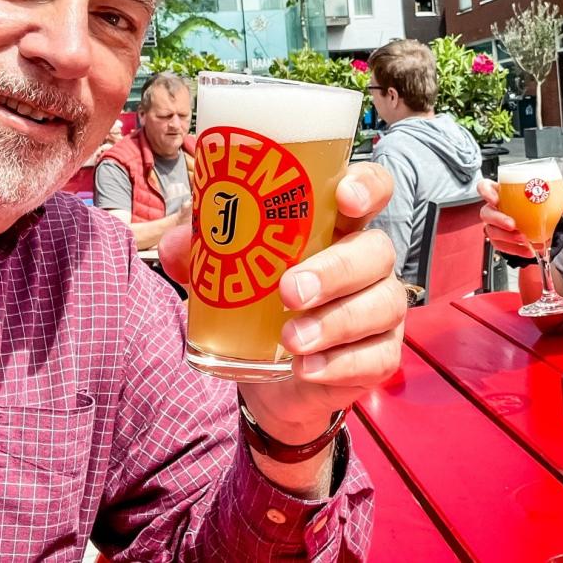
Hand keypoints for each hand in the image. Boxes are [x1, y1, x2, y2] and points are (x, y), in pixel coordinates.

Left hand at [158, 162, 405, 441]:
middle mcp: (368, 262)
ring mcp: (381, 309)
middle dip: (336, 270)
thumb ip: (202, 251)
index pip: (372, 189)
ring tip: (290, 340)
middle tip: (289, 290)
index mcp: (337, 226)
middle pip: (377, 250)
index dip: (368, 186)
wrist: (269, 377)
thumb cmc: (257, 301)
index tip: (345, 198)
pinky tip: (306, 367)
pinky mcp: (380, 355)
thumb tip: (179, 246)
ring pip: (382, 305)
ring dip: (335, 323)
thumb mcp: (224, 269)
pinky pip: (376, 357)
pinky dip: (340, 364)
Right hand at [477, 177, 562, 257]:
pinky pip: (501, 246)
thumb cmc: (532, 205)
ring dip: (506, 237)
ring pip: (492, 232)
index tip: (494, 199)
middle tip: (513, 225)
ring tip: (523, 240)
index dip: (485, 192)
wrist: (533, 223)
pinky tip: (526, 251)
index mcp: (500, 192)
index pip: (484, 187)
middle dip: (498, 220)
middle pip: (486, 213)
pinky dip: (514, 250)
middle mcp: (493, 208)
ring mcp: (494, 225)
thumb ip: (557, 201)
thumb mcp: (544, 200)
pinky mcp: (499, 240)